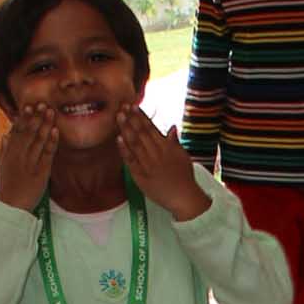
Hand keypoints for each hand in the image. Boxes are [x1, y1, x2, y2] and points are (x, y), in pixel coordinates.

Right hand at [0, 107, 57, 210]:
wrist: (11, 208)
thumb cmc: (7, 188)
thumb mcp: (1, 167)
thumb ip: (4, 150)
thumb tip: (6, 135)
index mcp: (9, 154)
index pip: (16, 132)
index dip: (23, 119)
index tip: (28, 107)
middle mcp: (19, 156)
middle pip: (28, 133)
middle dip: (35, 118)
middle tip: (42, 104)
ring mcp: (30, 163)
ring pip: (38, 140)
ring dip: (45, 125)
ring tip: (51, 112)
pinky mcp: (41, 173)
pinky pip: (47, 154)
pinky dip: (51, 142)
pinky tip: (56, 131)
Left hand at [118, 102, 207, 217]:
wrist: (184, 197)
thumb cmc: (185, 177)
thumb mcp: (183, 156)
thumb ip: (175, 142)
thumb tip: (172, 127)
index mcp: (166, 147)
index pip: (151, 128)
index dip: (141, 116)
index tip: (133, 106)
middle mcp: (156, 153)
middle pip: (141, 132)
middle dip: (131, 118)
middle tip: (122, 107)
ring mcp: (147, 164)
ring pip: (135, 143)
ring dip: (126, 129)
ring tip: (119, 116)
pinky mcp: (141, 176)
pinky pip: (131, 161)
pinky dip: (124, 150)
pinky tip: (118, 139)